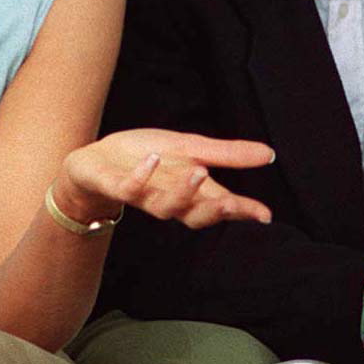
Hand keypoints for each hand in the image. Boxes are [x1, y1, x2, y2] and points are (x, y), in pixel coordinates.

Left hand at [57, 131, 275, 231]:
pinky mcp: (116, 186)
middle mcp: (169, 199)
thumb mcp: (190, 148)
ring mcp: (143, 196)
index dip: (242, 212)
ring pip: (164, 207)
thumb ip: (227, 154)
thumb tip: (268, 155)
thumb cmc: (144, 158)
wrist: (95, 161)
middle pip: (195, 215)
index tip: (264, 215)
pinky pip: (129, 189)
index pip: (221, 205)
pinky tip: (152, 161)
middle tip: (231, 203)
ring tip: (198, 172)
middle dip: (213, 210)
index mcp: (190, 192)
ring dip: (182, 192)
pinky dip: (141, 176)